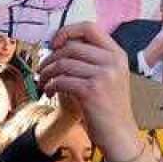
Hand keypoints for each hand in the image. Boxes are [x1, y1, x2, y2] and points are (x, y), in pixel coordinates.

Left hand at [37, 23, 136, 157]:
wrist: (119, 134)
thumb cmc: (108, 105)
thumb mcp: (108, 76)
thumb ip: (91, 58)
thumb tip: (59, 44)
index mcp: (117, 54)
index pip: (89, 28)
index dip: (67, 31)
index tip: (54, 43)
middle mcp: (113, 61)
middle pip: (71, 46)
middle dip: (51, 57)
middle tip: (42, 69)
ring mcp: (104, 75)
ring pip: (63, 63)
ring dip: (47, 72)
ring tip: (44, 81)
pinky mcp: (92, 91)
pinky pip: (61, 80)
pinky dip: (50, 85)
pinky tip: (49, 92)